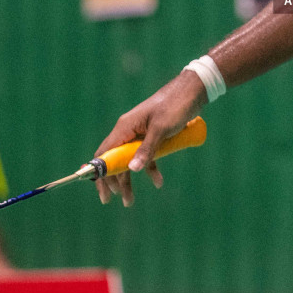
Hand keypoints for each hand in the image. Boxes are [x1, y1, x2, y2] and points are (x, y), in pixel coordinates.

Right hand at [94, 71, 206, 206]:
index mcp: (124, 127)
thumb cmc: (175, 106)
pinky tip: (158, 181)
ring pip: (130, 160)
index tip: (104, 193)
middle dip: (116, 182)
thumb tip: (132, 170)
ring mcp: (140, 133)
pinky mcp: (152, 135)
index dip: (101, 174)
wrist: (192, 92)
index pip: (104, 154)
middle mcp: (128, 131)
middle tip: (120, 201)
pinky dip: (150, 168)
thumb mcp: (161, 129)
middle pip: (115, 160)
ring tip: (130, 201)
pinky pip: (146, 155)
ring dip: (130, 179)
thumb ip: (147, 150)